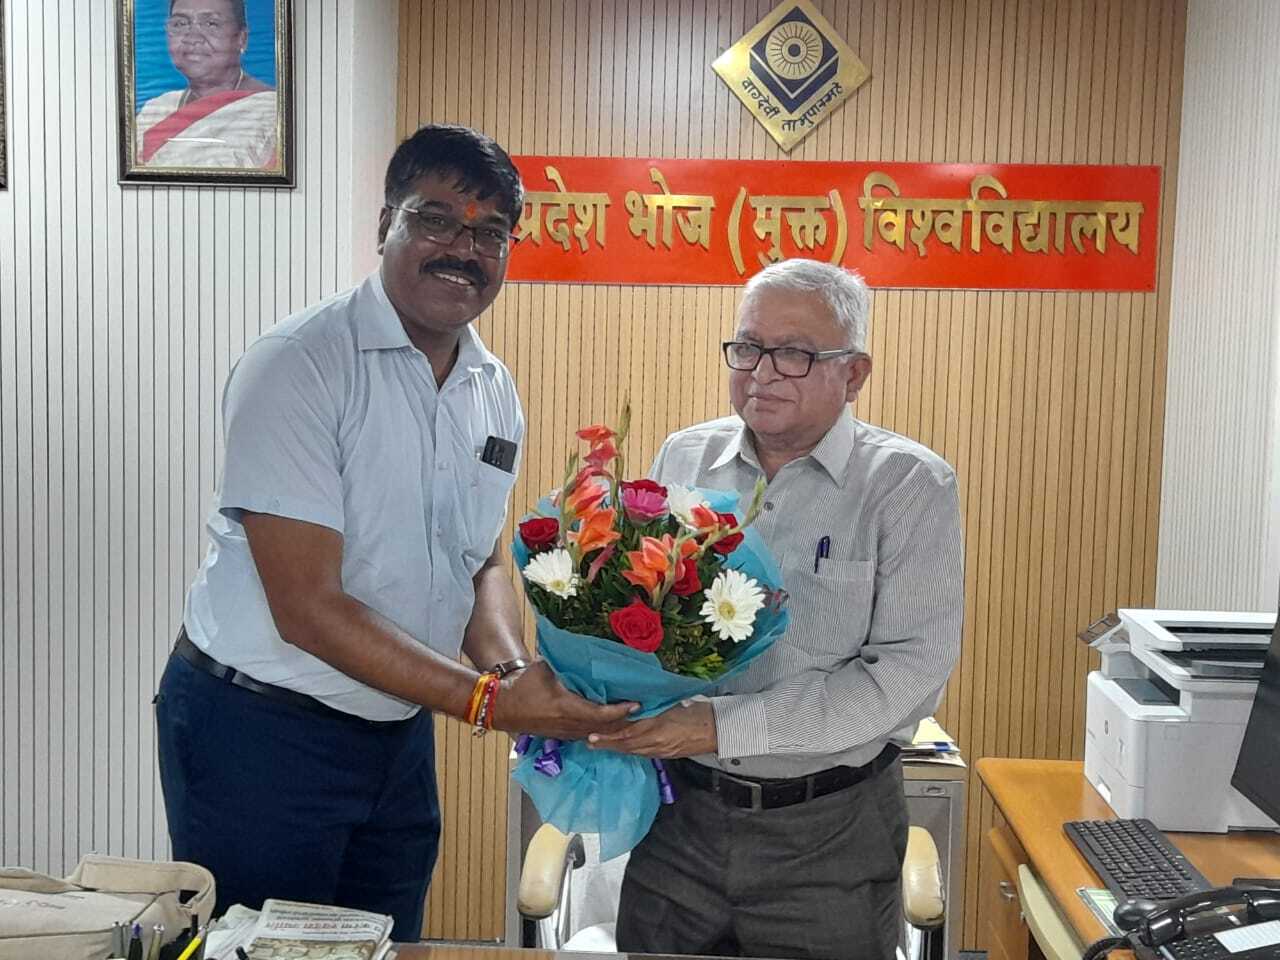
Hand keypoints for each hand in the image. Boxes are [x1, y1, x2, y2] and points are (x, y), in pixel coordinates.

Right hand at [490, 660, 635, 739]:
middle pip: (603, 728)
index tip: (636, 704)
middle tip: (640, 713)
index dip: (620, 710)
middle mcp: (568, 725)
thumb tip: (582, 653)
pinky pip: (584, 735)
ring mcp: (564, 733)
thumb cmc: (522, 684)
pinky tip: (608, 726)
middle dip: (622, 721)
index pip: (601, 714)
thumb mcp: (545, 668)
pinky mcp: (559, 736)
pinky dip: (599, 730)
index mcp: (567, 707)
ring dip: (612, 728)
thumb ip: (566, 665)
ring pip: (595, 734)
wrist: (500, 706)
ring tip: (629, 719)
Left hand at [586, 700, 716, 757]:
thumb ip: (652, 707)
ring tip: (599, 745)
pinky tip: (622, 747)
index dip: (610, 735)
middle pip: (626, 745)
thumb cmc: (697, 713)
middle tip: (589, 741)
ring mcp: (661, 751)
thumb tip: (634, 705)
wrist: (717, 729)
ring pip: (633, 751)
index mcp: (657, 728)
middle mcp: (657, 743)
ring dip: (615, 748)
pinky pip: (642, 753)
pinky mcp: (666, 754)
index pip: (627, 734)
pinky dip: (629, 750)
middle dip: (607, 744)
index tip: (594, 734)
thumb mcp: (671, 705)